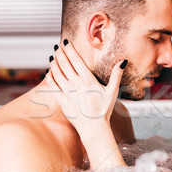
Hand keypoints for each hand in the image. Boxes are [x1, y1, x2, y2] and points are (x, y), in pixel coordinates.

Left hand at [46, 40, 127, 169]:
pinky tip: (49, 72)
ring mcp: (67, 93)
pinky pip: (52, 86)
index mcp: (88, 81)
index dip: (70, 49)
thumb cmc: (104, 110)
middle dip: (60, 53)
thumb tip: (123, 61)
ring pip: (56, 73)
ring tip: (53, 57)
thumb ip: (116, 75)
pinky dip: (49, 77)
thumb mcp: (112, 92)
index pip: (76, 60)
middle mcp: (76, 85)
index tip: (66, 42)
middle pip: (64, 64)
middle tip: (58, 47)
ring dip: (53, 63)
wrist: (94, 128)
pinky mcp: (62, 101)